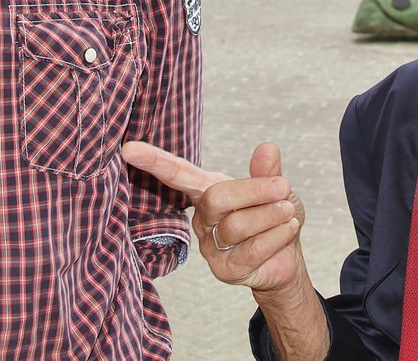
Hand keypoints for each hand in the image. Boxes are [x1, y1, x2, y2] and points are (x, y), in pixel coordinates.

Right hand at [122, 141, 307, 295]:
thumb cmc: (274, 216)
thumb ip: (268, 170)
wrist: (286, 258)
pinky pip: (251, 249)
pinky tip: (287, 229)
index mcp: (207, 190)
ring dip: (272, 215)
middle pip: (216, 198)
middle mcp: (202, 218)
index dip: (154, 161)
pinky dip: (277, 236)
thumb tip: (267, 148)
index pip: (177, 173)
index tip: (129, 149)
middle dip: (256, 190)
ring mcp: (209, 246)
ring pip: (237, 225)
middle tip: (283, 188)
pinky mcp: (224, 270)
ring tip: (288, 212)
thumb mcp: (275, 187)